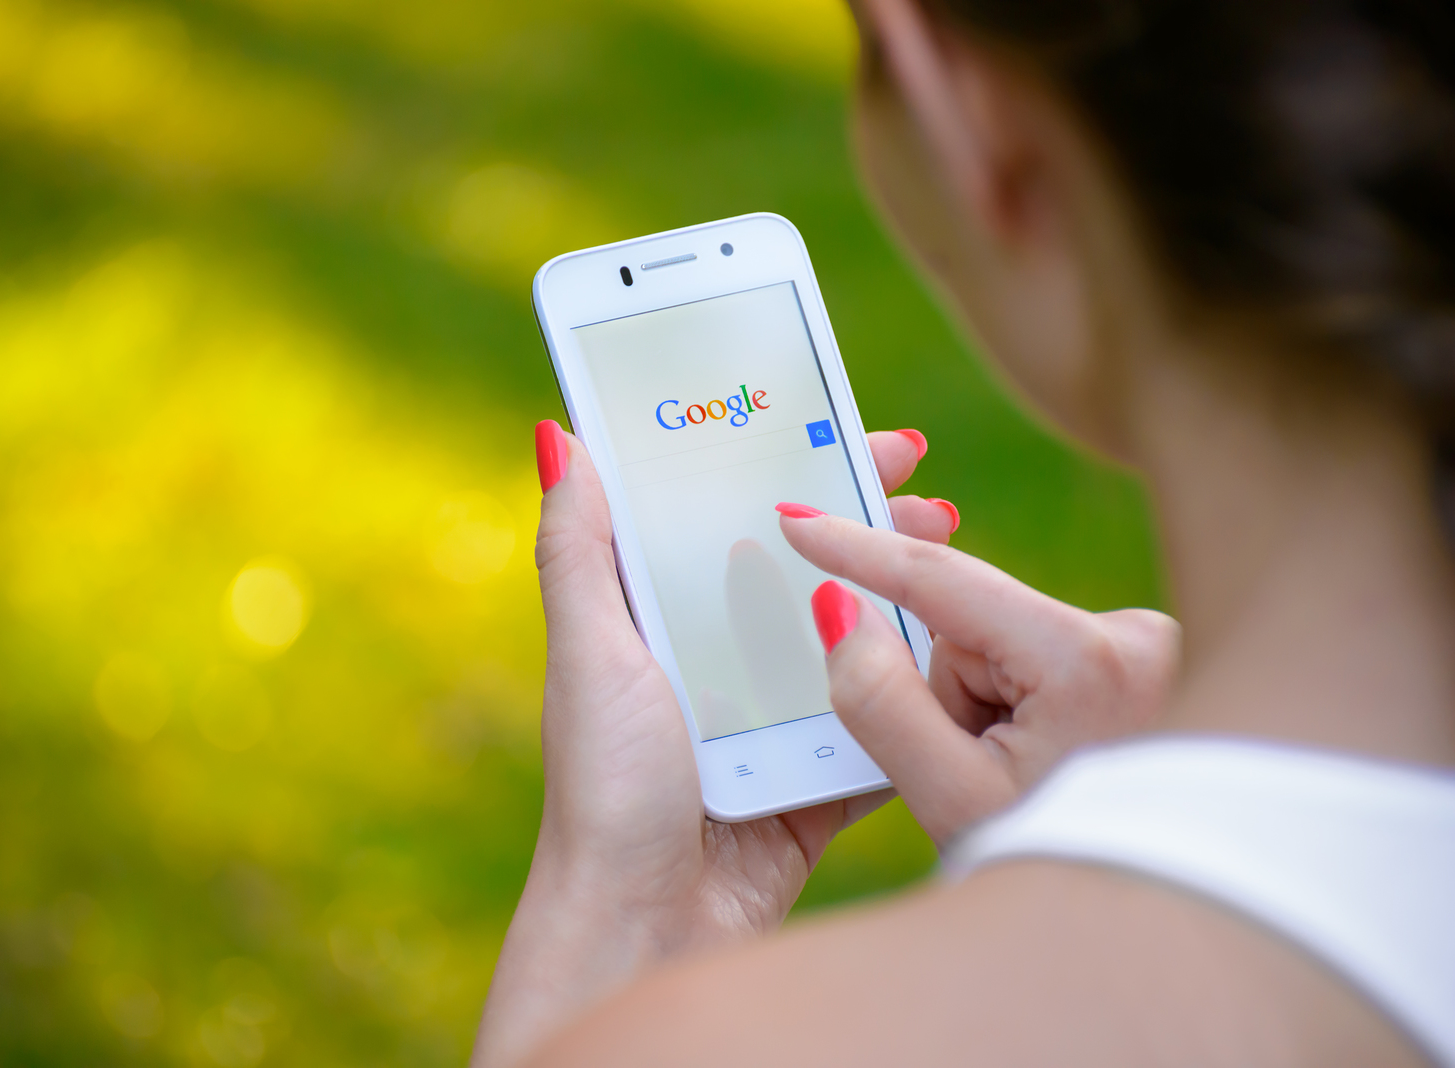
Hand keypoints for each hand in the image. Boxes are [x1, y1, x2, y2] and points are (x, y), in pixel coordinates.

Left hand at [471, 424, 956, 1067]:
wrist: (649, 925)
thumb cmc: (606, 786)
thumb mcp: (590, 654)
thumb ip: (578, 552)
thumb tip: (557, 435)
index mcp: (660, 618)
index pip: (726, 516)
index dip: (783, 466)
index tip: (842, 422)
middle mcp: (717, 657)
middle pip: (802, 567)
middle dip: (864, 521)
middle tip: (926, 487)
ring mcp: (771, 716)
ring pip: (848, 635)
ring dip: (902, 594)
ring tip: (954, 552)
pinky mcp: (814, 774)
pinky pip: (873, 719)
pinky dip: (912, 687)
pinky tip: (959, 650)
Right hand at [779, 512, 1180, 843]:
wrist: (1143, 906)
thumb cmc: (1052, 866)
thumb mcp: (950, 798)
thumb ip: (882, 700)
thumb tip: (839, 606)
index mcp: (1087, 661)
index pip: (942, 582)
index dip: (857, 549)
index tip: (797, 519)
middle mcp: (1128, 634)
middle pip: (965, 625)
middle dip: (945, 688)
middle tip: (968, 768)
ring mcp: (1138, 647)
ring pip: (992, 644)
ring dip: (977, 703)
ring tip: (1012, 778)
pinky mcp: (1132, 660)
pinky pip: (1025, 656)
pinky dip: (1009, 703)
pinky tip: (1037, 760)